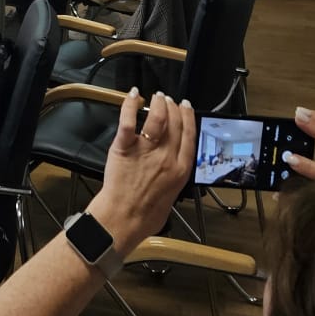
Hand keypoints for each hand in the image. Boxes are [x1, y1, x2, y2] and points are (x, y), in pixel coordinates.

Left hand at [88, 89, 195, 250]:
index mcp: (181, 169)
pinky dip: (130, 104)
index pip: (190, 134)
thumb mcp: (174, 195)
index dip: (188, 116)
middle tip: (168, 100)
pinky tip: (134, 95)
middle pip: (175, 123)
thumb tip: (176, 165)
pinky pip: (129, 121)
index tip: (185, 106)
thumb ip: (176, 176)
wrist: (124, 219)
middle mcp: (167, 157)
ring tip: (156, 97)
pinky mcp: (125, 148)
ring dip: (158, 103)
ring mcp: (146, 151)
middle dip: (173, 106)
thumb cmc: (147, 214)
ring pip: (157, 117)